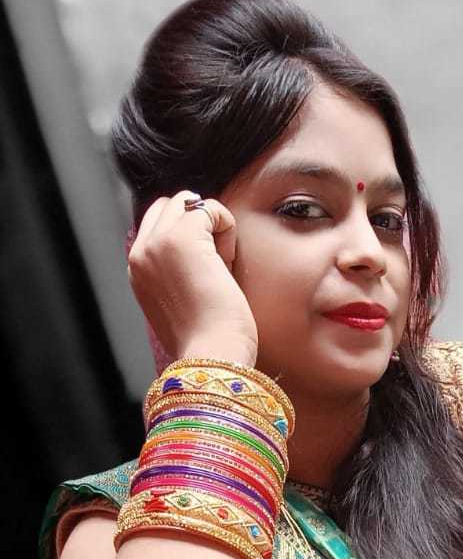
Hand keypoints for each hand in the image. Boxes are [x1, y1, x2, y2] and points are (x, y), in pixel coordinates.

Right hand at [126, 189, 258, 366]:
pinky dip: (227, 227)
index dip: (188, 236)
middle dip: (198, 225)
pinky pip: (209, 207)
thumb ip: (178, 274)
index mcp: (137, 271)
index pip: (156, 225)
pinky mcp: (183, 237)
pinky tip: (229, 261)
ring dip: (211, 225)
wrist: (212, 357)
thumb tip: (206, 250)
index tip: (207, 270)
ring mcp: (158, 242)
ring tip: (223, 263)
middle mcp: (140, 253)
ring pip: (187, 201)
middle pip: (169, 206)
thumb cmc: (208, 341)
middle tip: (217, 265)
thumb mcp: (181, 304)